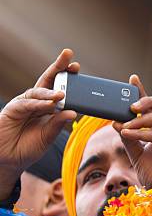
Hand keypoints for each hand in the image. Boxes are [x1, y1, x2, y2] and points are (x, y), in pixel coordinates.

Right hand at [0, 49, 77, 199]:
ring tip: (62, 94)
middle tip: (68, 56)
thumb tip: (73, 112)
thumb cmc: (29, 147)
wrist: (9, 160)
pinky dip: (39, 104)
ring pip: (38, 92)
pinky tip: (49, 104)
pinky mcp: (13, 109)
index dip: (68, 76)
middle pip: (48, 80)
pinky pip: (27, 104)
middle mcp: (36, 101)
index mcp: (48, 106)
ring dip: (51, 91)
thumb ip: (58, 123)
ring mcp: (24, 103)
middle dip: (59, 67)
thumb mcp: (48, 136)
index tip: (77, 66)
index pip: (59, 87)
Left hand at [114, 75, 151, 190]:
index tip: (132, 79)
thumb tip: (115, 121)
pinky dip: (142, 132)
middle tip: (130, 105)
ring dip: (142, 118)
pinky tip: (128, 132)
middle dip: (148, 100)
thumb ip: (129, 138)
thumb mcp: (137, 154)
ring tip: (125, 124)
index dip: (144, 92)